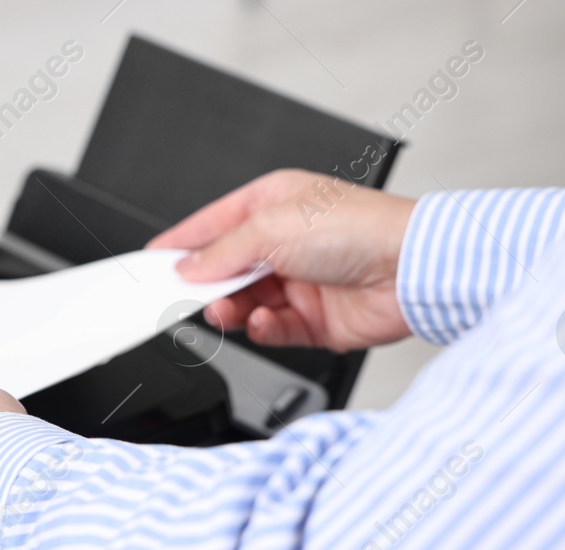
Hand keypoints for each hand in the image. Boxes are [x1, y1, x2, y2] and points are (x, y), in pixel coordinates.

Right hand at [147, 169, 416, 351]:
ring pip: (244, 303)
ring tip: (228, 311)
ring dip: (231, 310)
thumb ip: (223, 251)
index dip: (181, 244)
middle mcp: (285, 242)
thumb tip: (190, 268)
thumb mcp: (272, 227)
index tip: (152, 263)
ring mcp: (300, 282)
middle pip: (225, 269)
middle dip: (206, 285)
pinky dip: (261, 330)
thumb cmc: (359, 229)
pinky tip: (262, 322)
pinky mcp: (313, 319)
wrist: (412, 270)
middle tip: (185, 297)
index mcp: (272, 205)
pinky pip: (270, 330)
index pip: (212, 225)